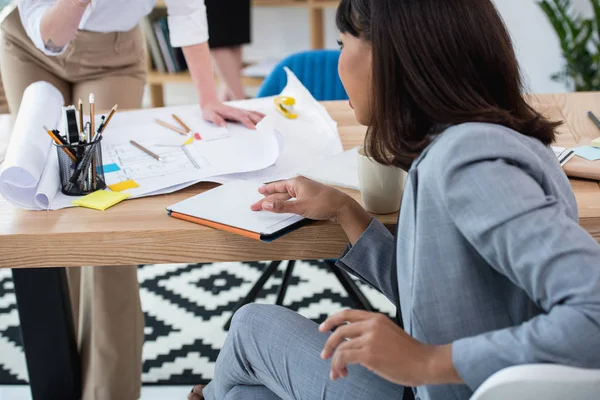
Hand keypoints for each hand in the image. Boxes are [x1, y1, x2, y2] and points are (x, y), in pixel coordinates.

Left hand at [201, 100, 264, 128]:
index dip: (248, 122)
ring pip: (252, 113)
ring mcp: (239, 110)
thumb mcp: (209, 116)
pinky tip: (264, 117)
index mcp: (230, 112)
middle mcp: (237, 110)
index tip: (253, 128)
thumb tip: (223, 125)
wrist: (209, 103)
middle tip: (266, 127)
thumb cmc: (209, 111)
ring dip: (260, 117)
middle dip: (258, 120)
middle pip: (250, 114)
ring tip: (268, 122)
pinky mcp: (240, 112)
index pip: (241, 117)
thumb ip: (216, 120)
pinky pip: (251, 112)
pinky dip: (259, 114)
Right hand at [251, 176, 354, 221]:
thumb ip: (282, 206)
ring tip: (268, 204)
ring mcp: (306, 191)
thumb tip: (266, 204)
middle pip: (280, 192)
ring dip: (277, 201)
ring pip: (287, 196)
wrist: (342, 207)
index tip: (256, 197)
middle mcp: (300, 184)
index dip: (265, 194)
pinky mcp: (311, 198)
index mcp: (296, 183)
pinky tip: (285, 206)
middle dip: (269, 199)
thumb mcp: (300, 206)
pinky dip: (287, 203)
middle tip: (258, 205)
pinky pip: (294, 199)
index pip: (276, 187)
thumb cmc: (324, 203)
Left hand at [319, 310, 460, 386]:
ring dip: (334, 361)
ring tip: (336, 373)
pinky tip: (343, 374)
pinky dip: (338, 366)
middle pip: (339, 330)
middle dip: (328, 344)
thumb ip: (373, 333)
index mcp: (377, 318)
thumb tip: (352, 343)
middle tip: (324, 356)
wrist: (426, 362)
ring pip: (340, 347)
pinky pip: (344, 358)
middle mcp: (372, 325)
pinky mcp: (369, 354)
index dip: (332, 320)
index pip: (347, 313)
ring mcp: (370, 339)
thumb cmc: (410, 354)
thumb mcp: (390, 334)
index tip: (322, 329)